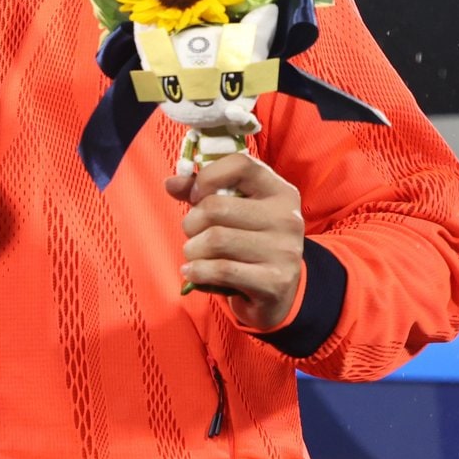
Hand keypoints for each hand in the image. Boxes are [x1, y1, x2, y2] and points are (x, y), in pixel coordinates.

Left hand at [165, 154, 304, 329]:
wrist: (278, 293)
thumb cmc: (248, 243)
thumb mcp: (232, 211)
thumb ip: (200, 191)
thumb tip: (171, 183)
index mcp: (279, 192)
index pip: (240, 164)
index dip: (207, 177)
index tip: (196, 196)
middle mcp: (287, 218)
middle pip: (216, 208)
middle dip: (191, 223)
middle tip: (193, 234)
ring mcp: (284, 251)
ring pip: (214, 240)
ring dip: (192, 250)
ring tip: (196, 255)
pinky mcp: (275, 281)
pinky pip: (220, 270)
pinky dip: (197, 271)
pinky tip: (193, 272)